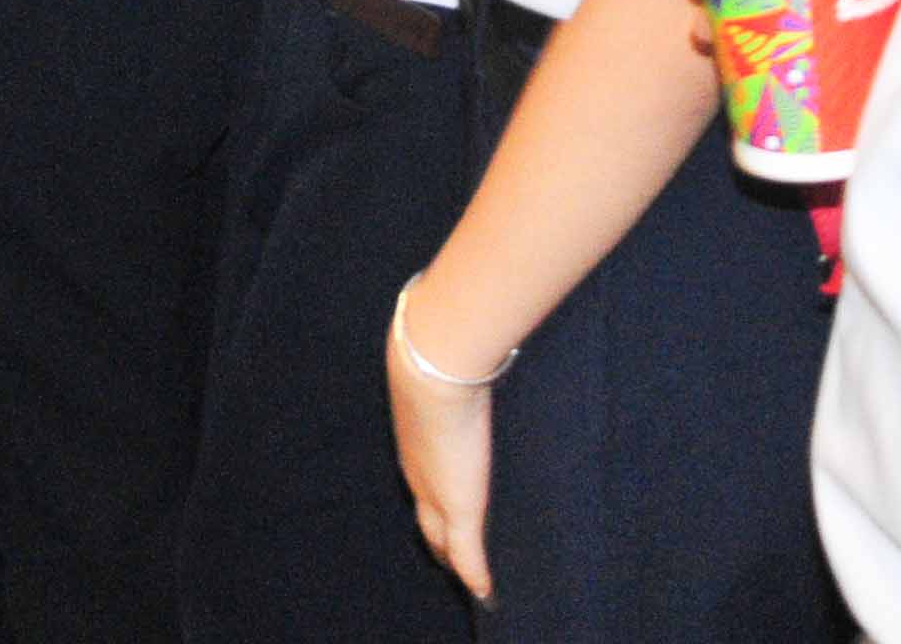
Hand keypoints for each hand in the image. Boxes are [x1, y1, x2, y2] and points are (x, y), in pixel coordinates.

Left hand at [389, 285, 499, 600]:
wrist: (431, 362)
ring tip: (469, 570)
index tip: (439, 516)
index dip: (429, 502)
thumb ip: (449, 340)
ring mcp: (436, 491)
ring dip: (454, 554)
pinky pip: (467, 555)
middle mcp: (418, 470)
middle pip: (426, 519)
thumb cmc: (437, 351)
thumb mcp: (440, 353)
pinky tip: (487, 592)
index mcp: (413, 440)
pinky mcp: (459, 504)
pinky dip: (476, 575)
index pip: (420, 483)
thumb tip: (447, 307)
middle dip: (438, 536)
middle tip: (454, 555)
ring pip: (441, 539)